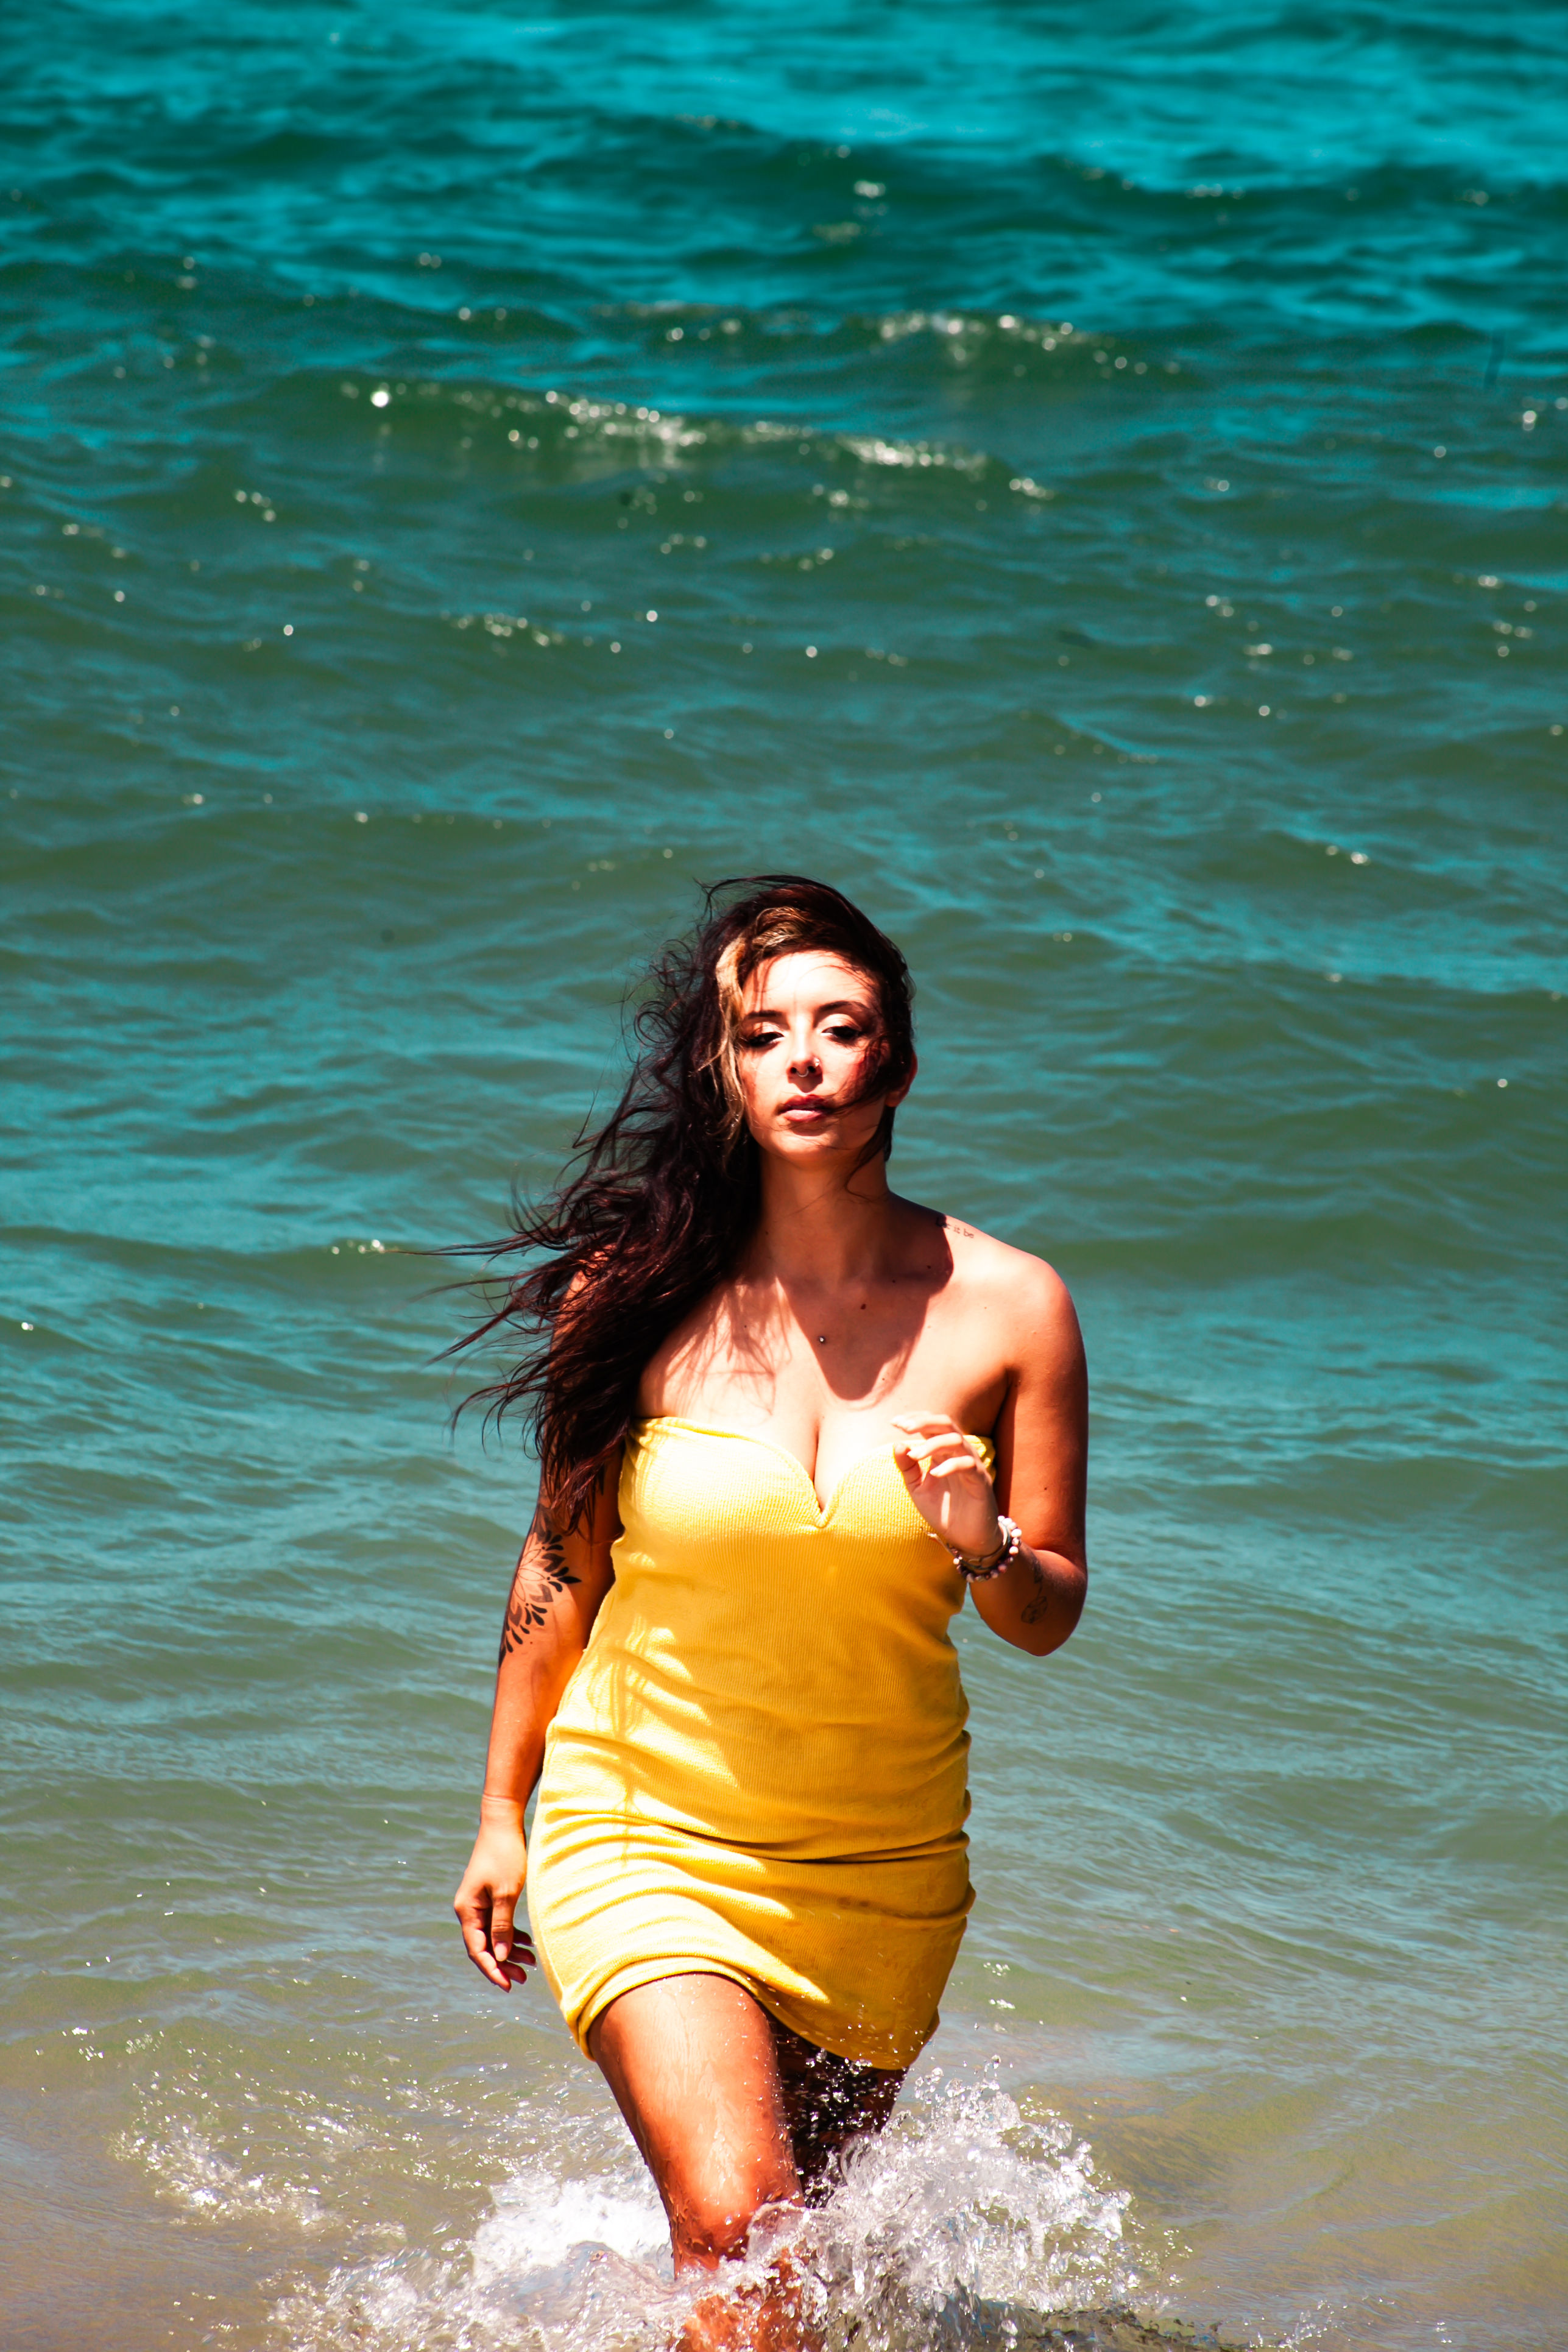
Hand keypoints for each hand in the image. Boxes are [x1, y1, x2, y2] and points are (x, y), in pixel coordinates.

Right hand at [453, 1797, 536, 1990]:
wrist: (503, 1823)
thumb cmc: (505, 1855)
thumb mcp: (507, 1892)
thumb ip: (502, 1926)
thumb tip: (500, 1957)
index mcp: (467, 1910)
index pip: (477, 1949)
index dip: (492, 1970)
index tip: (508, 1986)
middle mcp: (468, 1909)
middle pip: (483, 1946)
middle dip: (503, 1964)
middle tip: (523, 1979)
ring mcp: (478, 1903)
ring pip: (492, 1936)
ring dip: (509, 1950)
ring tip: (531, 1963)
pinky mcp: (489, 1896)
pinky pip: (498, 1923)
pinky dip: (511, 1934)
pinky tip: (527, 1943)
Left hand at [891, 1413, 1001, 1559]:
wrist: (965, 1537)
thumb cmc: (942, 1509)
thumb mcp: (917, 1487)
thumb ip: (907, 1467)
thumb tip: (897, 1444)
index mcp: (942, 1451)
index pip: (932, 1424)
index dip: (915, 1418)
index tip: (894, 1423)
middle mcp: (958, 1453)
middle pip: (946, 1423)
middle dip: (924, 1421)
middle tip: (904, 1428)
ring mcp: (971, 1464)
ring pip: (956, 1440)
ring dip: (932, 1444)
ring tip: (914, 1456)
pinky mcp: (980, 1480)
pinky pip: (968, 1464)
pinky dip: (950, 1465)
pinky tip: (935, 1474)